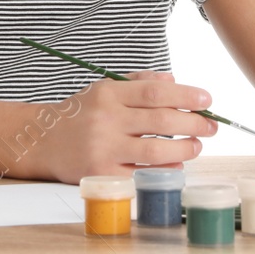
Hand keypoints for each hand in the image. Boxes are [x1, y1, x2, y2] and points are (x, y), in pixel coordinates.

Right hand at [38, 71, 217, 183]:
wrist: (43, 141)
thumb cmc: (79, 114)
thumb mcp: (102, 88)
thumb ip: (138, 82)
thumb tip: (173, 80)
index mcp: (109, 93)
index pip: (156, 92)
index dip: (186, 95)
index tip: (207, 99)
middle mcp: (106, 119)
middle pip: (161, 120)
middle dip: (194, 122)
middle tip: (211, 125)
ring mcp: (104, 148)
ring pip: (155, 150)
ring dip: (184, 147)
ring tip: (197, 144)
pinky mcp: (102, 173)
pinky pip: (142, 173)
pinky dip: (165, 168)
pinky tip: (177, 162)